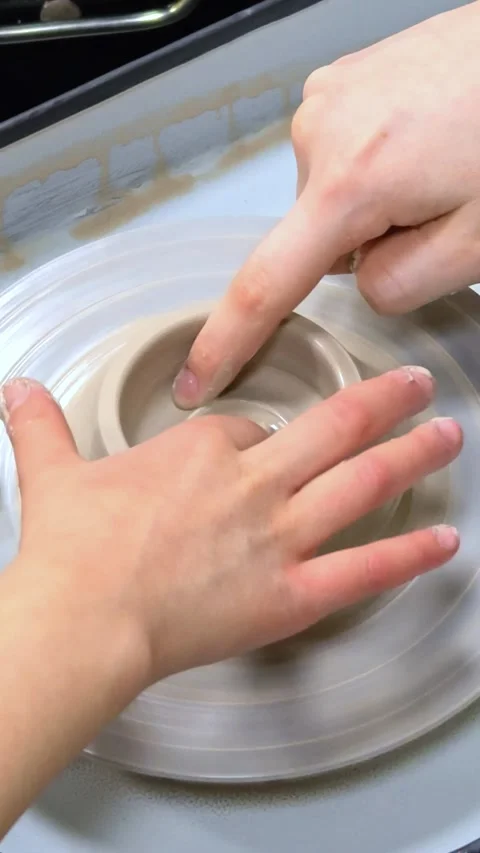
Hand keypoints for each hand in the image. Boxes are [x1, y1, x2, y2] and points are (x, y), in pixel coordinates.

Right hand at [4, 368, 460, 682]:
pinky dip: (408, 555)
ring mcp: (278, 536)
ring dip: (411, 455)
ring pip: (361, 483)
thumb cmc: (72, 546)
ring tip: (449, 435)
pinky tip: (444, 542)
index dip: (265, 438)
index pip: (253, 428)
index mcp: (204, 447)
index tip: (267, 448)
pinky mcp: (289, 594)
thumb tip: (16, 388)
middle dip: (382, 401)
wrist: (83, 616)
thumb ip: (42, 425)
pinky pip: (362, 569)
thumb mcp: (52, 472)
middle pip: (334, 427)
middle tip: (418, 383)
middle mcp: (253, 482)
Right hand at [172, 1, 479, 408]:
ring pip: (332, 197)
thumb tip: (357, 276)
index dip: (228, 341)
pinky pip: (339, 154)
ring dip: (372, 200)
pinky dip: (373, 164)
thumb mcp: (476, 242)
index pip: (267, 285)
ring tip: (432, 163)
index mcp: (350, 182)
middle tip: (434, 208)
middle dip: (367, 242)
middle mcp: (320, 132)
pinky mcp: (339, 80)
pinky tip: (418, 139)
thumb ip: (398, 285)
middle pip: (319, 239)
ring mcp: (326, 97)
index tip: (196, 379)